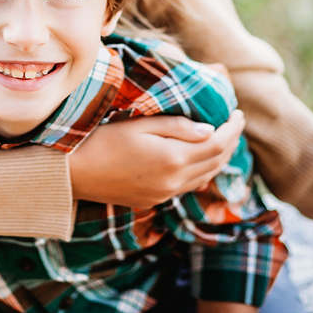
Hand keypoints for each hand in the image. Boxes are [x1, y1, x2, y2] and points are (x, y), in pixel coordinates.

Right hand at [69, 110, 243, 206]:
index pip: (216, 144)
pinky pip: (189, 185)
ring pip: (205, 177)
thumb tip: (208, 130)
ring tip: (223, 139)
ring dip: (219, 158)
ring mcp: (165, 193)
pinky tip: (199, 159)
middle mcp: (174, 181)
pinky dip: (203, 170)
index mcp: (172, 159)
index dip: (232, 129)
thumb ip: (175, 127)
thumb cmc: (102, 140)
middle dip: (230, 142)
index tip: (238, 112)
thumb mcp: (139, 125)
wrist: (74, 173)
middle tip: (234, 123)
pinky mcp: (155, 199)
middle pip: (216, 162)